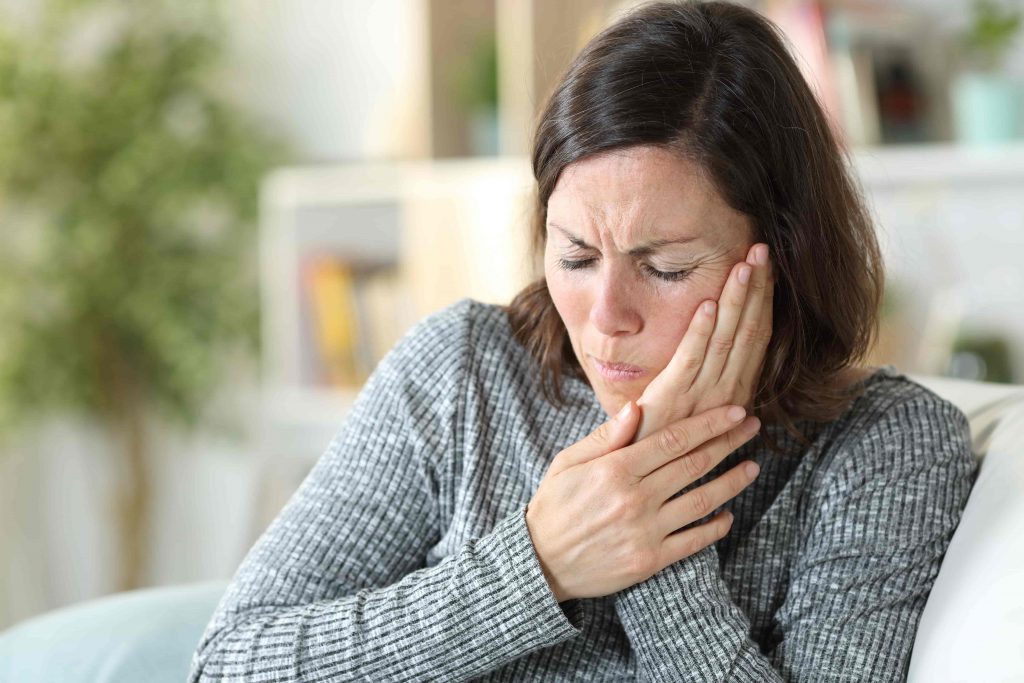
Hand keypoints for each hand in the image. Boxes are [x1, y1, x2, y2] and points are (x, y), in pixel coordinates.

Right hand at [525, 402, 761, 602]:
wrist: (541, 563)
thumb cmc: (554, 505)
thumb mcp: (568, 463)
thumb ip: (605, 436)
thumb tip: (637, 407)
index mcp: (615, 469)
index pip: (673, 439)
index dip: (709, 424)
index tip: (735, 412)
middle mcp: (635, 498)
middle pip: (694, 464)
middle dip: (728, 442)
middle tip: (752, 428)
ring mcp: (645, 531)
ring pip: (701, 501)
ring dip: (732, 482)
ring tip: (752, 468)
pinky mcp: (650, 560)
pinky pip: (693, 541)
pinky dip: (715, 527)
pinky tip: (728, 515)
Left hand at [634, 243, 773, 441]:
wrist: (641, 476)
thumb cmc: (665, 438)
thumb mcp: (697, 408)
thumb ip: (711, 381)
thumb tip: (731, 362)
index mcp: (735, 391)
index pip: (756, 337)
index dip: (763, 300)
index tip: (768, 266)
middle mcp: (726, 392)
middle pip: (747, 331)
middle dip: (756, 289)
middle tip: (762, 249)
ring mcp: (700, 396)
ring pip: (725, 339)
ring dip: (735, 301)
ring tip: (744, 265)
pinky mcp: (671, 398)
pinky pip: (690, 359)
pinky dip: (699, 331)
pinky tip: (707, 303)